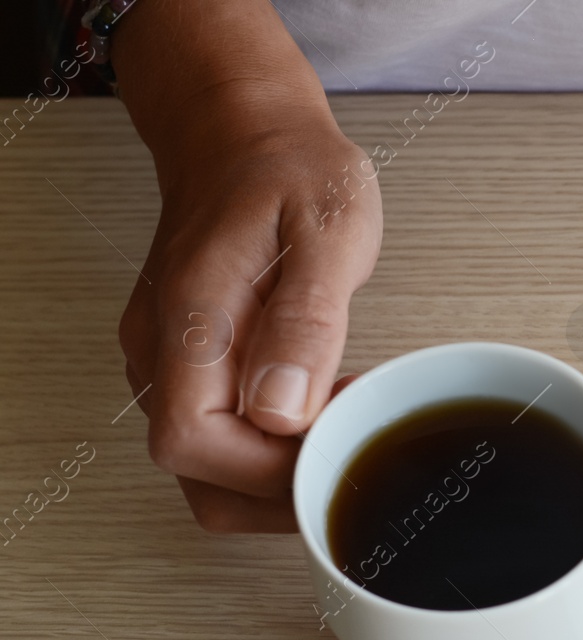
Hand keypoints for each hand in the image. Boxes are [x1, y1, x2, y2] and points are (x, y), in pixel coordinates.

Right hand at [113, 1, 380, 531]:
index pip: (195, 442)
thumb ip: (306, 323)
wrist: (248, 135)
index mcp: (188, 320)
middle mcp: (160, 352)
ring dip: (279, 478)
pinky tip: (322, 419)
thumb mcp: (327, 231)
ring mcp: (169, 363)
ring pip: (208, 470)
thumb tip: (283, 409)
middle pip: (198, 474)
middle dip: (280, 489)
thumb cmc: (291, 172)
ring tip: (343, 433)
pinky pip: (220, 439)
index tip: (337, 446)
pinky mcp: (189, 368)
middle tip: (351, 453)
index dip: (269, 469)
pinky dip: (271, 453)